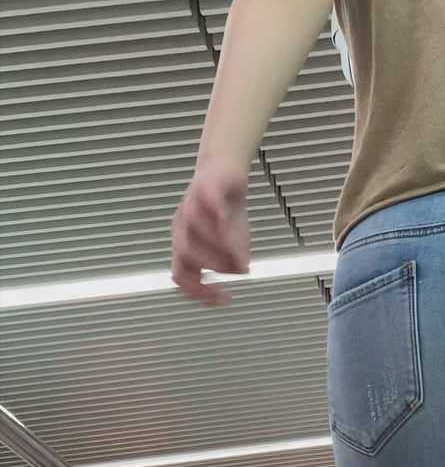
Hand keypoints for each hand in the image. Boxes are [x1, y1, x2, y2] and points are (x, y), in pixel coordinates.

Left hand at [171, 160, 249, 304]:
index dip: (199, 292)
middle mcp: (182, 226)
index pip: (182, 276)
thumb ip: (231, 255)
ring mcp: (192, 206)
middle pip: (185, 254)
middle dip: (212, 264)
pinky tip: (228, 219)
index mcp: (184, 243)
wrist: (224, 167)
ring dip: (216, 243)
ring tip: (239, 248)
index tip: (223, 299)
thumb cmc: (224, 205)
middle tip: (234, 268)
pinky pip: (208, 200)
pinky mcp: (207, 186)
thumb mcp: (230, 236)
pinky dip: (216, 212)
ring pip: (193, 229)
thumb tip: (241, 270)